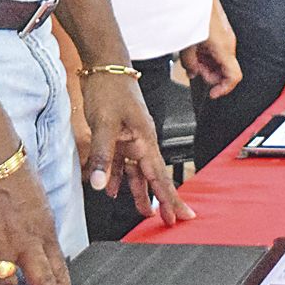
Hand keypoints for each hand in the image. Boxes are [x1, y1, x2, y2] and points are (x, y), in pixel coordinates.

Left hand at [80, 71, 195, 226]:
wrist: (104, 64)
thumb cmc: (110, 87)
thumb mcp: (103, 123)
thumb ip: (103, 156)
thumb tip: (100, 185)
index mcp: (145, 139)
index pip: (160, 176)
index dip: (170, 198)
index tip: (183, 216)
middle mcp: (141, 140)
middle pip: (152, 177)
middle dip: (160, 200)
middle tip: (168, 221)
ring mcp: (130, 137)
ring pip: (136, 171)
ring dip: (137, 191)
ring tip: (142, 212)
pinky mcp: (117, 133)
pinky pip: (120, 161)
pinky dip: (117, 175)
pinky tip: (112, 188)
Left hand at [179, 0, 240, 98]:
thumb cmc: (195, 15)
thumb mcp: (188, 45)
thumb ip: (190, 64)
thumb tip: (192, 72)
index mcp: (224, 49)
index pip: (234, 77)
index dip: (224, 89)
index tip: (212, 93)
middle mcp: (229, 43)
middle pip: (226, 70)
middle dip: (210, 75)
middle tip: (195, 72)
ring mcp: (227, 36)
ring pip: (222, 60)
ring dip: (207, 64)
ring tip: (192, 59)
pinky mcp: (222, 30)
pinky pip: (219, 49)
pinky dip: (208, 54)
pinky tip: (195, 50)